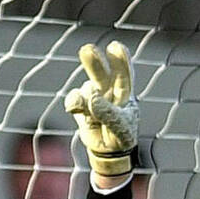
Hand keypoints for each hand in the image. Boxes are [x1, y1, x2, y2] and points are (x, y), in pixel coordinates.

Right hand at [64, 41, 138, 177]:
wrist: (108, 150)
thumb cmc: (121, 136)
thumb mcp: (121, 128)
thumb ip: (108, 113)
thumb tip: (92, 97)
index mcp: (124, 92)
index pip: (124, 73)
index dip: (120, 60)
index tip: (115, 47)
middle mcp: (108, 89)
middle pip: (101, 72)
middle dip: (94, 61)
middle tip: (87, 50)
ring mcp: (93, 95)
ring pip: (86, 89)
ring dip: (87, 98)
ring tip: (93, 114)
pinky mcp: (81, 105)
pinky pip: (74, 99)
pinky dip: (74, 103)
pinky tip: (75, 109)